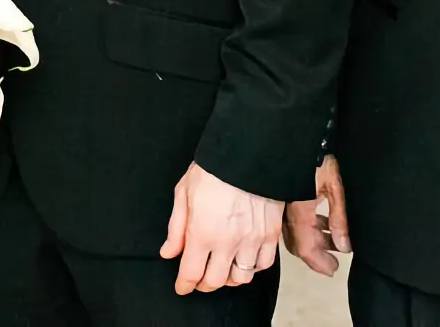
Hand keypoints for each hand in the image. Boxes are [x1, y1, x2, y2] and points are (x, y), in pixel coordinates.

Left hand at [159, 163, 280, 293]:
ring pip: (241, 278)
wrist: (249, 152)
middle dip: (203, 285)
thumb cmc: (213, 168)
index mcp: (202, 232)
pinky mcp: (271, 235)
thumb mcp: (184, 193)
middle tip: (199, 279)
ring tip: (221, 269)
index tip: (182, 287)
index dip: (184, 285)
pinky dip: (252, 268)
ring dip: (228, 279)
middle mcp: (228, 242)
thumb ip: (176, 228)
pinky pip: (263, 265)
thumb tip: (169, 252)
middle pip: (215, 281)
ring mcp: (252, 240)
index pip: (191, 273)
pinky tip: (244, 260)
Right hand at [283, 155, 349, 275]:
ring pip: (294, 234)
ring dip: (314, 241)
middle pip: (297, 244)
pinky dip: (309, 228)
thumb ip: (339, 218)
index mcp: (298, 212)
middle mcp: (285, 212)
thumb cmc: (317, 156)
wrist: (294, 132)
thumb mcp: (334, 186)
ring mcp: (281, 205)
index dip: (319, 263)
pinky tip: (324, 223)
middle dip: (316, 255)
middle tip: (335, 260)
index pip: (305, 248)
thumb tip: (345, 247)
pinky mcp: (282, 197)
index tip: (334, 269)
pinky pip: (292, 221)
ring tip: (335, 241)